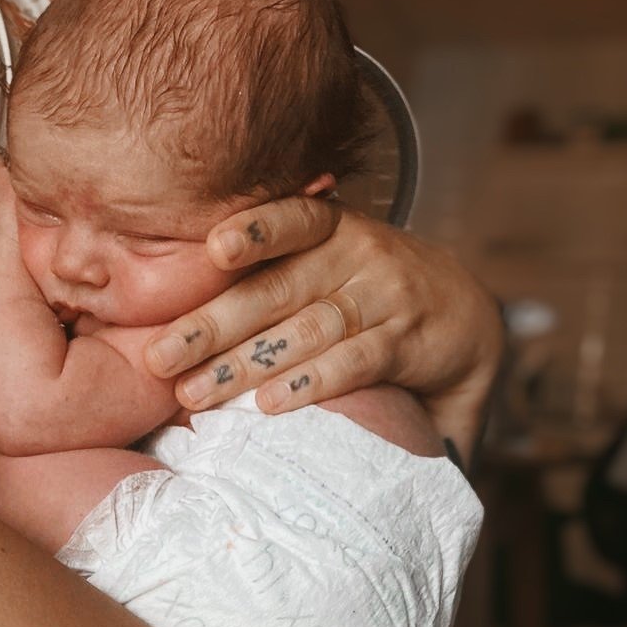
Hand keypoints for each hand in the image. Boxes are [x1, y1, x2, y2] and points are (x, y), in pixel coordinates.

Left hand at [143, 196, 503, 463]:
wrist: (467, 319)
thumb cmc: (369, 292)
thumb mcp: (329, 263)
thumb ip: (273, 270)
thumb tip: (179, 311)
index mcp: (330, 230)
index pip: (290, 221)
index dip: (255, 231)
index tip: (213, 249)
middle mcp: (357, 257)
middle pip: (276, 290)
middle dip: (212, 324)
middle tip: (158, 358)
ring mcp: (384, 299)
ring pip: (307, 331)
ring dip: (246, 365)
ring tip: (196, 394)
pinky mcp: (406, 343)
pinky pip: (355, 363)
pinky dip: (312, 382)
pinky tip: (271, 404)